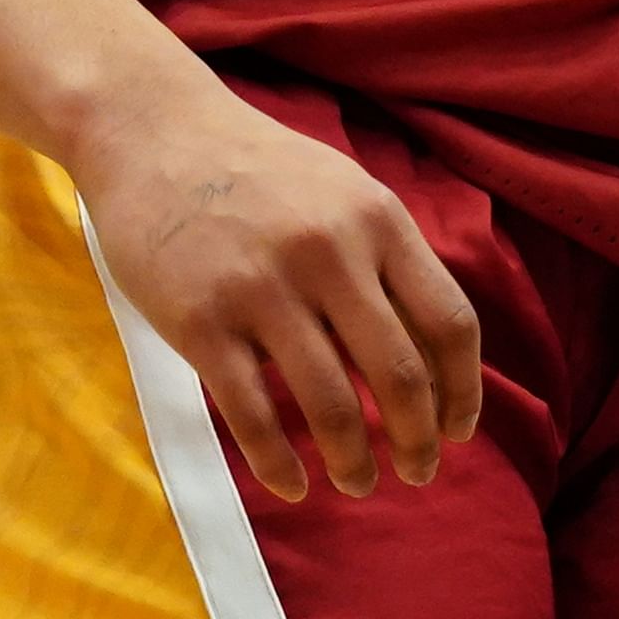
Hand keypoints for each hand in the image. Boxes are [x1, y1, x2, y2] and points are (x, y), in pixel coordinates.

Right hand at [66, 73, 483, 504]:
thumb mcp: (347, 192)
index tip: (460, 431)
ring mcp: (262, 289)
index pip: (449, 322)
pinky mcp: (198, 321)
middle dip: (418, 439)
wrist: (154, 133)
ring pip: (329, 403)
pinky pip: (251, 413)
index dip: (463, 391)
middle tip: (420, 474)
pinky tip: (292, 485)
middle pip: (400, 374)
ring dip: (353, 460)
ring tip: (360, 484)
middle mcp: (330, 255)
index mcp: (380, 222)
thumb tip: (436, 352)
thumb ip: (390, 260)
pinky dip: (277, 463)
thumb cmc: (261, 170)